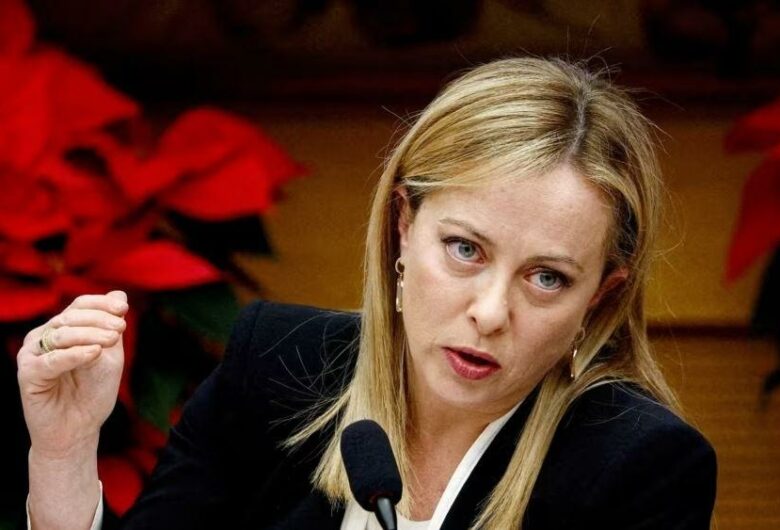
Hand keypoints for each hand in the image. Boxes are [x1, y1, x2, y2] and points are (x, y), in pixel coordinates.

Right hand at [18, 291, 128, 457]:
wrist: (78, 429)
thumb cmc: (93, 392)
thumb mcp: (110, 355)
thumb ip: (112, 327)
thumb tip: (118, 294)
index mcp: (62, 329)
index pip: (79, 305)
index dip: (101, 305)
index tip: (124, 311)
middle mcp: (43, 337)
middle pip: (71, 316)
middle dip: (99, 320)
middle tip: (121, 328)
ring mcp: (32, 354)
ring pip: (61, 334)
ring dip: (91, 334)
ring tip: (113, 340)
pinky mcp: (27, 374)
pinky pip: (52, 359)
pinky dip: (75, 354)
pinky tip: (94, 353)